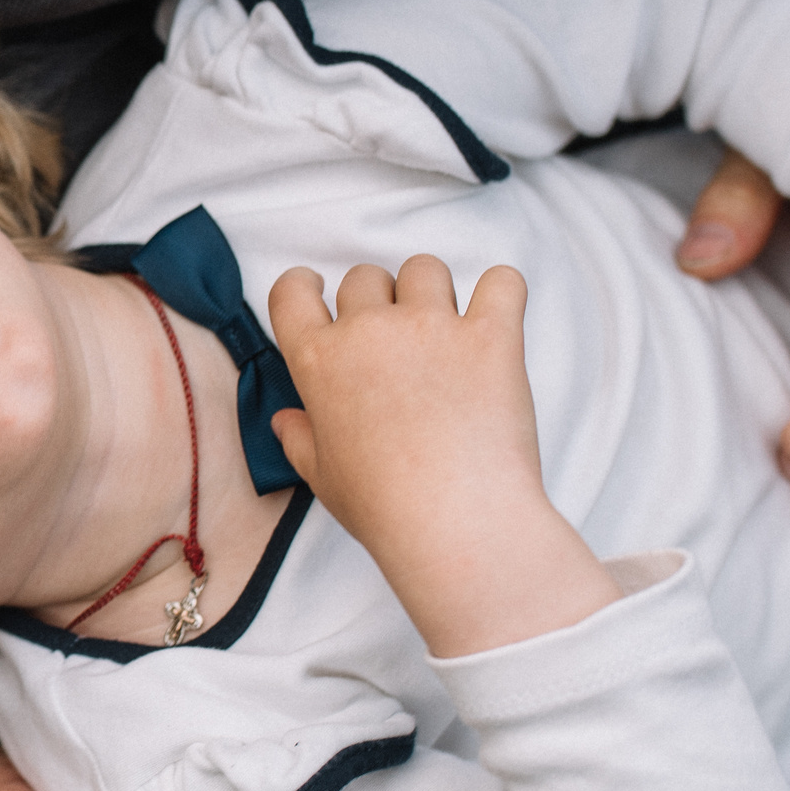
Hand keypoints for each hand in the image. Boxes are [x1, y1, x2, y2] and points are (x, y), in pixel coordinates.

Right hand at [268, 257, 616, 656]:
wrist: (455, 522)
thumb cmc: (383, 507)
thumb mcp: (322, 477)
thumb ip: (300, 439)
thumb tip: (286, 421)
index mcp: (319, 360)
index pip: (292, 292)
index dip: (303, 287)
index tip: (318, 292)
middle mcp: (370, 330)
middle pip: (364, 276)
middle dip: (376, 300)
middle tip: (393, 340)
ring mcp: (432, 326)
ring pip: (425, 268)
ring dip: (431, 291)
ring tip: (444, 331)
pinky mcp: (491, 335)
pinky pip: (502, 281)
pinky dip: (501, 292)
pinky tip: (495, 316)